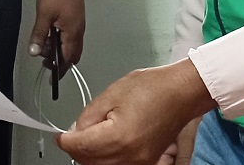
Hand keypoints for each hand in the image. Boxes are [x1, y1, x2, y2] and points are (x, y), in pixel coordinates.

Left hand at [29, 0, 84, 73]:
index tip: (52, 79)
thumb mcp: (44, 15)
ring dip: (58, 49)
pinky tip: (50, 34)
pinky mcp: (75, 19)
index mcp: (73, 33)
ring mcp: (78, 25)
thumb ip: (39, 35)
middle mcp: (79, 32)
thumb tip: (34, 52)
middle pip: (72, 54)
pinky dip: (61, 41)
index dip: (60, 70)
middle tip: (43, 58)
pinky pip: (70, 37)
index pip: (67, 59)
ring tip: (43, 42)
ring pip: (71, 45)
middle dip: (59, 60)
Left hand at [57, 60, 215, 164]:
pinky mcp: (146, 163)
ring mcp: (140, 163)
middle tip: (74, 132)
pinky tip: (107, 143)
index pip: (79, 147)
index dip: (65, 140)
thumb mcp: (112, 94)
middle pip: (88, 162)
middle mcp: (130, 156)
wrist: (182, 92)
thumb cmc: (154, 87)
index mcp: (119, 137)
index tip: (60, 135)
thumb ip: (89, 116)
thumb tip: (75, 131)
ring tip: (93, 135)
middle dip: (77, 148)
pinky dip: (107, 159)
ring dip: (90, 155)